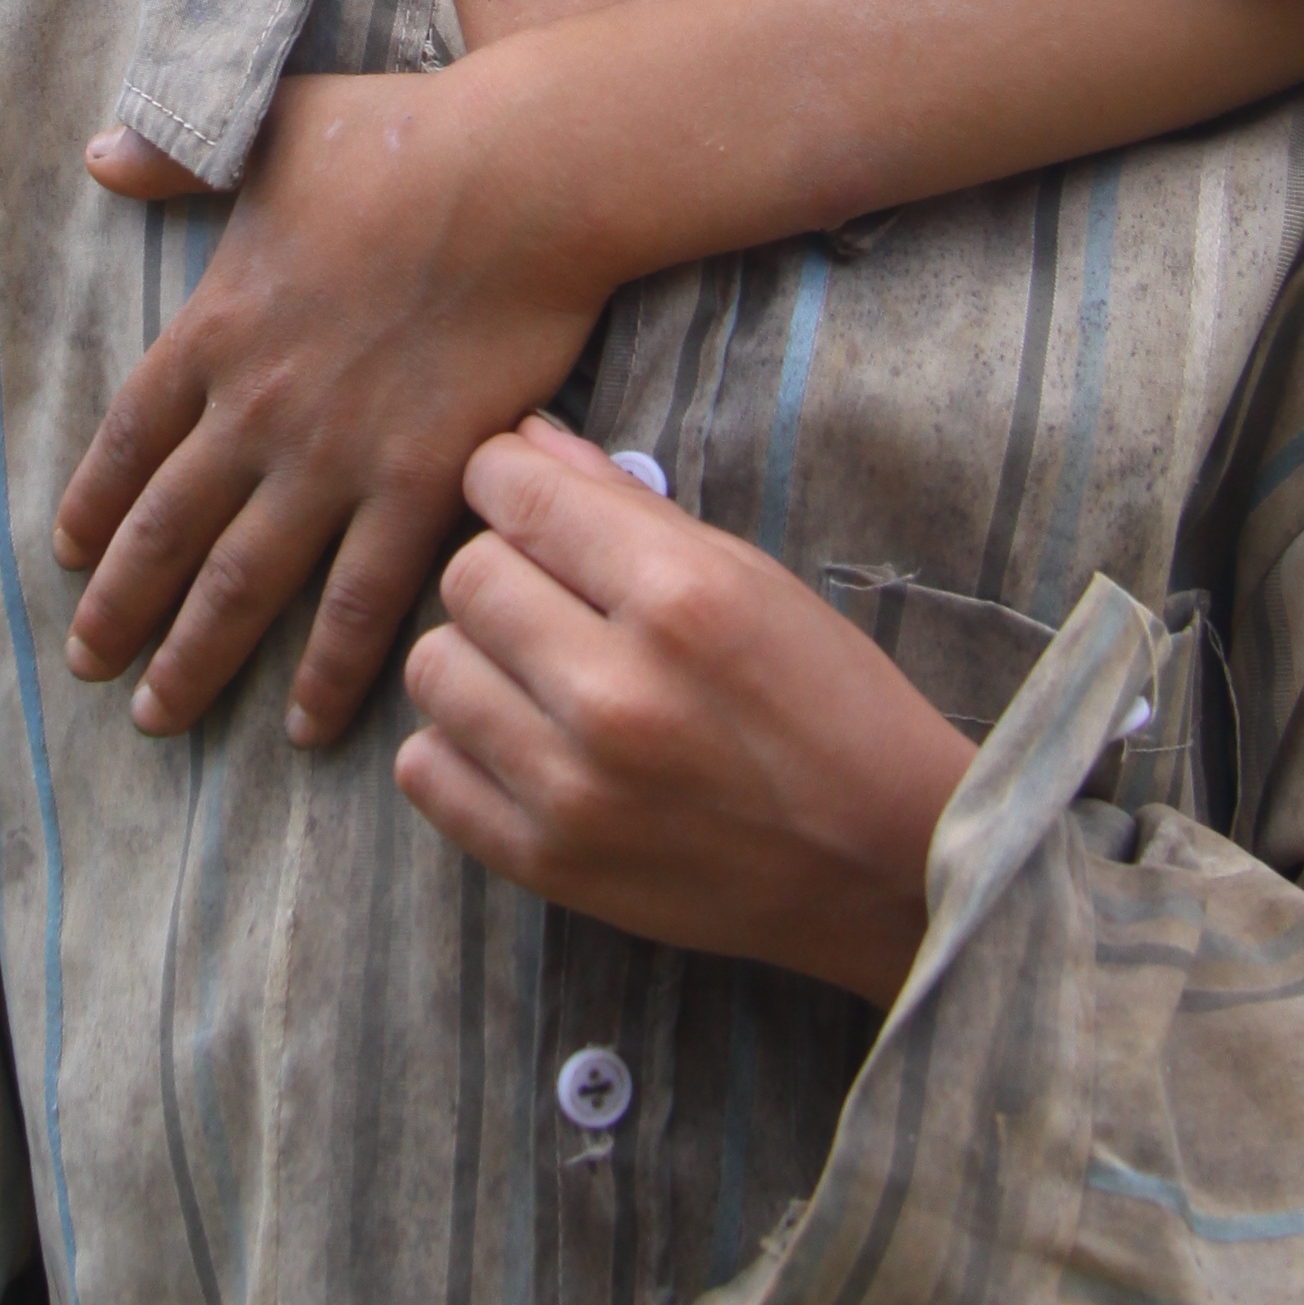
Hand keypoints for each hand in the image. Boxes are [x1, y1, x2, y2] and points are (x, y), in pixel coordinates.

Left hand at [57, 70, 614, 744]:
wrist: (516, 176)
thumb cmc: (399, 139)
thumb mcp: (266, 132)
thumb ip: (175, 157)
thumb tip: (99, 155)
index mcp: (214, 330)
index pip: (127, 442)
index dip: (94, 507)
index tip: (68, 560)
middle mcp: (256, 409)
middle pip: (167, 531)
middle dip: (121, 609)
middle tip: (90, 669)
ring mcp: (333, 457)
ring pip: (242, 586)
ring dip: (196, 658)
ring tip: (161, 718)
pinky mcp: (421, 484)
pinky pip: (361, 603)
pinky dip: (327, 672)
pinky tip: (306, 728)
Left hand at [395, 422, 974, 1007]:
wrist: (881, 862)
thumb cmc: (827, 700)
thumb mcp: (750, 577)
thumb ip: (626, 506)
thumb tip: (523, 440)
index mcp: (678, 599)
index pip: (513, 491)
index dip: (509, 479)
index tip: (528, 500)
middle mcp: (616, 693)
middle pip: (466, 577)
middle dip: (502, 571)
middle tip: (554, 599)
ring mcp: (573, 789)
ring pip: (433, 669)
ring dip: (476, 658)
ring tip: (536, 673)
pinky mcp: (547, 864)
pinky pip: (422, 770)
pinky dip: (457, 746)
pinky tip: (519, 740)